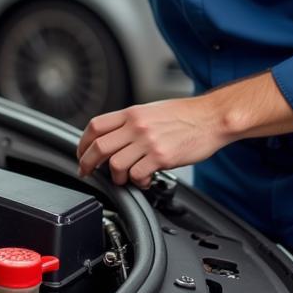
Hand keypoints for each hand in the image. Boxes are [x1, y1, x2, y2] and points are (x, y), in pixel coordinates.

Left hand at [76, 98, 231, 188]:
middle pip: (99, 147)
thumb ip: (131, 122)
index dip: (83, 143)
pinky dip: (136, 182)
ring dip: (116, 177)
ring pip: (115, 164)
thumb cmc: (185, 115)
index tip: (81, 153)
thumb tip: (114, 137)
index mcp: (132, 113)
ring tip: (124, 178)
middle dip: (87, 163)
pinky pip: (137, 175)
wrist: (211, 117)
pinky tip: (143, 180)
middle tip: (87, 172)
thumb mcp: (151, 110)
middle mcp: (136, 126)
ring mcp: (148, 142)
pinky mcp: (161, 157)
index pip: (95, 126)